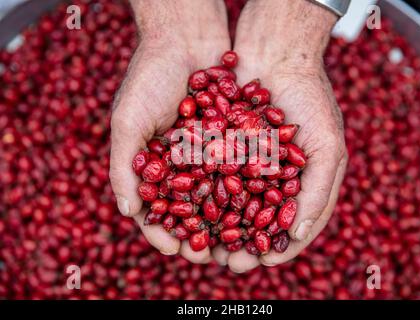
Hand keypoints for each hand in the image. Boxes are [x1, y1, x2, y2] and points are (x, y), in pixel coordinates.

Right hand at [109, 0, 229, 262]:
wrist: (185, 39)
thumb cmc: (148, 78)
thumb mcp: (128, 122)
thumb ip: (124, 167)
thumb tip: (129, 213)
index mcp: (153, 166)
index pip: (157, 209)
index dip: (164, 231)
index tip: (173, 249)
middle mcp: (182, 164)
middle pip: (193, 209)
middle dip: (203, 235)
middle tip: (214, 259)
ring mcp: (208, 153)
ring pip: (221, 195)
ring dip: (230, 221)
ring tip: (241, 243)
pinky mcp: (233, 139)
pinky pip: (244, 169)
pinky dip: (251, 189)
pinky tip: (261, 207)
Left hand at [212, 0, 347, 271]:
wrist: (277, 56)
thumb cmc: (310, 101)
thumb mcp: (327, 146)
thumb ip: (319, 192)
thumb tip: (298, 235)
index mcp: (295, 186)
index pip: (284, 227)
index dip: (272, 247)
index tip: (257, 263)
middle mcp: (265, 181)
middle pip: (249, 222)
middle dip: (236, 243)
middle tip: (223, 260)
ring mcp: (239, 165)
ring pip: (222, 205)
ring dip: (211, 227)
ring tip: (199, 245)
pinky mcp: (216, 149)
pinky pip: (203, 176)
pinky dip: (194, 195)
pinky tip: (182, 210)